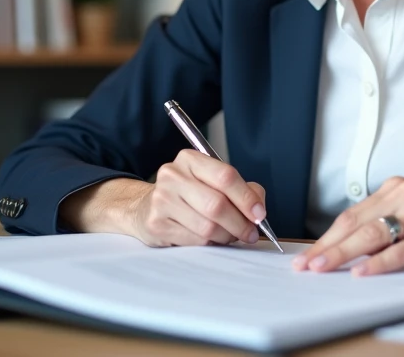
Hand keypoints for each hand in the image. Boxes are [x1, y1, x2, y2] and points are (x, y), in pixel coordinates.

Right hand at [58, 151, 267, 247]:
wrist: (144, 208)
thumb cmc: (187, 195)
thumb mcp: (211, 182)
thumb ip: (241, 189)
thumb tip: (258, 207)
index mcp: (190, 159)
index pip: (225, 176)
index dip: (246, 197)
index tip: (259, 214)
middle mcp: (173, 175)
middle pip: (217, 204)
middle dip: (240, 223)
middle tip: (250, 232)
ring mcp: (161, 200)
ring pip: (207, 227)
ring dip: (226, 236)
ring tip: (229, 236)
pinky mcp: (156, 224)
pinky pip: (195, 240)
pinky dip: (210, 244)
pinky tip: (210, 239)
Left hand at [291, 177, 403, 276]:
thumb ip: (384, 224)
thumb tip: (346, 248)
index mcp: (396, 188)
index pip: (352, 214)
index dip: (327, 236)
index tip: (309, 254)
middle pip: (356, 224)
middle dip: (327, 247)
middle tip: (306, 264)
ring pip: (372, 236)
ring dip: (343, 254)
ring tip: (323, 268)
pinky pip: (400, 250)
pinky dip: (378, 264)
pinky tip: (362, 273)